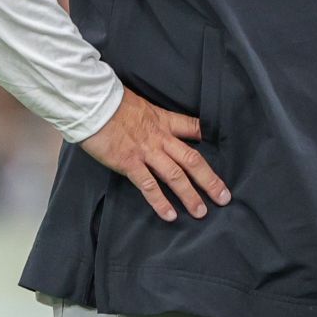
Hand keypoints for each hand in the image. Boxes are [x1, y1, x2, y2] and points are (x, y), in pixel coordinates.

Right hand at [81, 86, 229, 222]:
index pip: (193, 127)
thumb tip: (151, 122)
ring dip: (190, 195)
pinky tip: (170, 215)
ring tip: (201, 212)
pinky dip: (160, 202)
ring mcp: (146, 151)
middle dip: (209, 180)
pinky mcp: (129, 162)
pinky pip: (149, 185)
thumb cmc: (112, 102)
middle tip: (224, 197)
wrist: (93, 103)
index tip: (222, 150)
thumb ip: (150, 117)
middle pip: (192, 160)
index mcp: (164, 121)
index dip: (208, 137)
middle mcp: (160, 138)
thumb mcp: (140, 104)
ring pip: (175, 175)